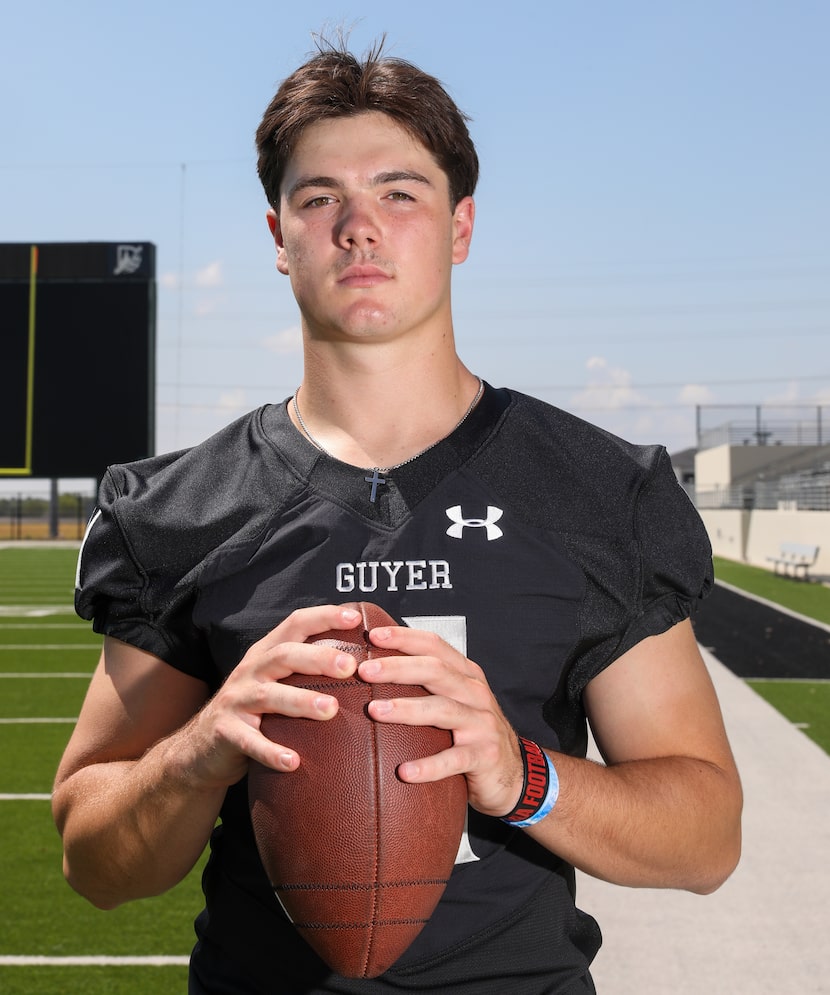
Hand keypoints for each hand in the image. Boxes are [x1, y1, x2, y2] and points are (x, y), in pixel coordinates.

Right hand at [186, 605, 361, 787]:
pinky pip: (250, 742)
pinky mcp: (225, 732)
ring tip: (330, 709)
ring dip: (301, 701)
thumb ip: (307, 670)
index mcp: (267, 653)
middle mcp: (250, 671)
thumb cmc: (255, 711)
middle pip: (284, 655)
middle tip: (351, 667)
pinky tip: (293, 762)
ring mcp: (236, 700)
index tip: (355, 618)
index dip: (324, 617)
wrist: (201, 748)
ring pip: (269, 696)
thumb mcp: (276, 682)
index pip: (295, 624)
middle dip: (318, 658)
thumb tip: (365, 662)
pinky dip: (271, 751)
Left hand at [358, 624, 524, 817]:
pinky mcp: (484, 756)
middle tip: (364, 671)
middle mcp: (475, 693)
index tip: (372, 635)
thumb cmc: (472, 731)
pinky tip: (405, 771)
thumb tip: (376, 667)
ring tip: (375, 711)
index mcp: (466, 674)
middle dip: (397, 668)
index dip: (405, 638)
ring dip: (407, 709)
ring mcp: (482, 724)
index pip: (435, 646)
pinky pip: (453, 760)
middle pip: (435, 671)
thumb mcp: (455, 700)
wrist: (513, 773)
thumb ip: (428, 683)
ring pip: (442, 710)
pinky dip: (429, 765)